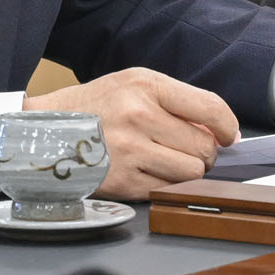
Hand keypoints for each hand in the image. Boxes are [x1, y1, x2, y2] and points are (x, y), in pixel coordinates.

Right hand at [24, 67, 239, 197]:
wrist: (46, 131)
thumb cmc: (96, 106)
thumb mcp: (133, 85)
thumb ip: (176, 101)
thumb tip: (218, 132)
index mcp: (145, 86)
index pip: (209, 108)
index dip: (227, 126)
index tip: (228, 135)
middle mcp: (139, 116)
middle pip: (204, 147)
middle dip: (204, 152)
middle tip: (186, 148)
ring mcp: (131, 151)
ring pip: (192, 173)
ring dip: (187, 171)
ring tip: (166, 160)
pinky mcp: (124, 182)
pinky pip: (168, 190)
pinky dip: (166, 185)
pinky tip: (148, 172)